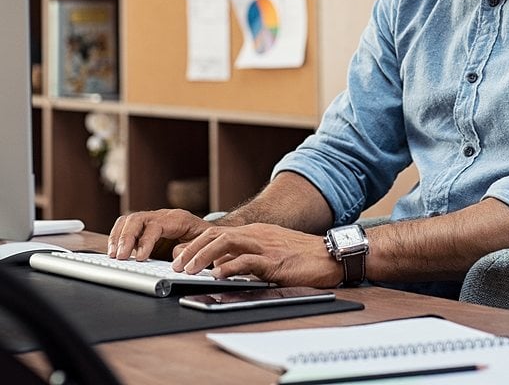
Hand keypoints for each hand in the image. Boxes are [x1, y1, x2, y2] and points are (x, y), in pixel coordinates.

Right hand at [108, 209, 211, 259]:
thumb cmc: (206, 240)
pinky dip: (117, 236)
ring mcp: (153, 219)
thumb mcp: (203, 245)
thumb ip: (190, 250)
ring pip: (129, 220)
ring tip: (113, 255)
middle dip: (126, 238)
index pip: (155, 225)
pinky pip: (127, 226)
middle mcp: (162, 215)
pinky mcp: (146, 228)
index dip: (145, 241)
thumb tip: (175, 256)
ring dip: (118, 237)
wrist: (210, 234)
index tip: (139, 257)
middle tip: (120, 257)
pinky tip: (114, 250)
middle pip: (138, 219)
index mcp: (178, 218)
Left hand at [171, 222, 342, 287]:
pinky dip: (229, 267)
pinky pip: (247, 261)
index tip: (179, 257)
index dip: (196, 243)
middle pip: (216, 235)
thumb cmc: (303, 256)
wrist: (331, 255)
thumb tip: (222, 267)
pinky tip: (217, 275)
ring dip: (203, 256)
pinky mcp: (275, 261)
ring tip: (189, 270)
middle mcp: (257, 234)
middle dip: (192, 249)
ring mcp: (265, 246)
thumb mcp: (271, 252)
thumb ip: (248, 257)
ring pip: (226, 243)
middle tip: (177, 265)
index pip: (217, 232)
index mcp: (255, 232)